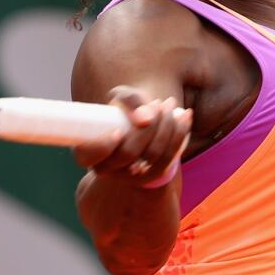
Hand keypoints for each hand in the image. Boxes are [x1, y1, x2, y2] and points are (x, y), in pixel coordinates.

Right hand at [72, 86, 192, 187]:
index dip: (102, 147)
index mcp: (88, 152)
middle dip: (146, 128)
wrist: (140, 125)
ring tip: (169, 104)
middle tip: (157, 103)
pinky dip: (179, 135)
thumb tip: (145, 119)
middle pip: (128, 153)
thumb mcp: (120, 98)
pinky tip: (186, 115)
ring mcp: (130, 176)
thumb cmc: (123, 110)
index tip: (117, 131)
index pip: (88, 155)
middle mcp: (107, 169)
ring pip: (152, 155)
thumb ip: (128, 99)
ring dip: (166, 127)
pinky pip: (169, 158)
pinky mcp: (152, 175)